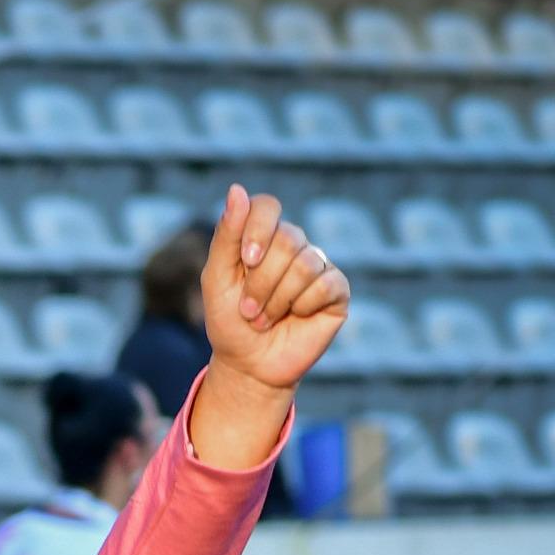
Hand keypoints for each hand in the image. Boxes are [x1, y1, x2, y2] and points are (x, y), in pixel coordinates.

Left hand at [202, 184, 349, 394]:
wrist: (249, 365)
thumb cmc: (229, 321)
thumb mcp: (216, 278)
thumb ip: (227, 235)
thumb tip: (237, 189)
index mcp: (262, 236)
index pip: (266, 206)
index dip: (256, 230)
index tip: (245, 262)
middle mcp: (294, 245)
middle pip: (288, 239)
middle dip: (261, 281)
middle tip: (249, 309)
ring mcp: (318, 265)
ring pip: (306, 263)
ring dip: (277, 299)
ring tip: (266, 319)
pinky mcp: (337, 290)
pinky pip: (326, 284)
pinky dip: (303, 306)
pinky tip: (296, 317)